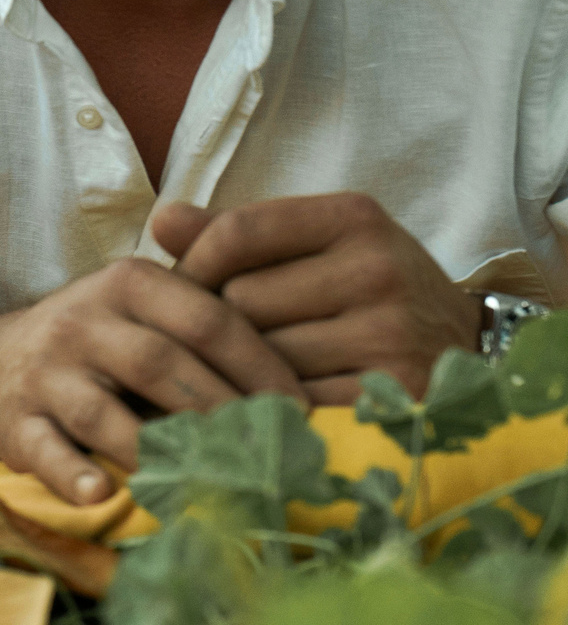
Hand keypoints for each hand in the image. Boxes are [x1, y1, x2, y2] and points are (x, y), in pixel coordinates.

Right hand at [0, 256, 304, 504]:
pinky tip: (101, 496)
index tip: (301, 409)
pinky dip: (72, 474)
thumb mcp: (149, 308)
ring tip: (207, 484)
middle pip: (159, 363)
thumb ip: (212, 319)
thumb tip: (310, 372)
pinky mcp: (16, 421)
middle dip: (220, 411)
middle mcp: (80, 320)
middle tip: (269, 454)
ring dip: (159, 451)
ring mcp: (44, 372)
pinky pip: (45, 448)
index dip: (260, 365)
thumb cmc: (106, 341)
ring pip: (104, 411)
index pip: (206, 317)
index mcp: (126, 283)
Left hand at [157, 194, 479, 403]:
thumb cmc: (365, 288)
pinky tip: (271, 403)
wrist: (464, 344)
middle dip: (219, 324)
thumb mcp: (315, 243)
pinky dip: (273, 406)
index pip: (236, 233)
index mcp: (353, 218)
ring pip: (262, 356)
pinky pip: (295, 401)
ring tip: (244, 371)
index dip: (192, 265)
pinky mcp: (395, 392)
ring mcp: (391, 332)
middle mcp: (378, 268)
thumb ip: (236, 233)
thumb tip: (162, 220)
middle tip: (217, 340)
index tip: (179, 289)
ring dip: (243, 370)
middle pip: (241, 301)